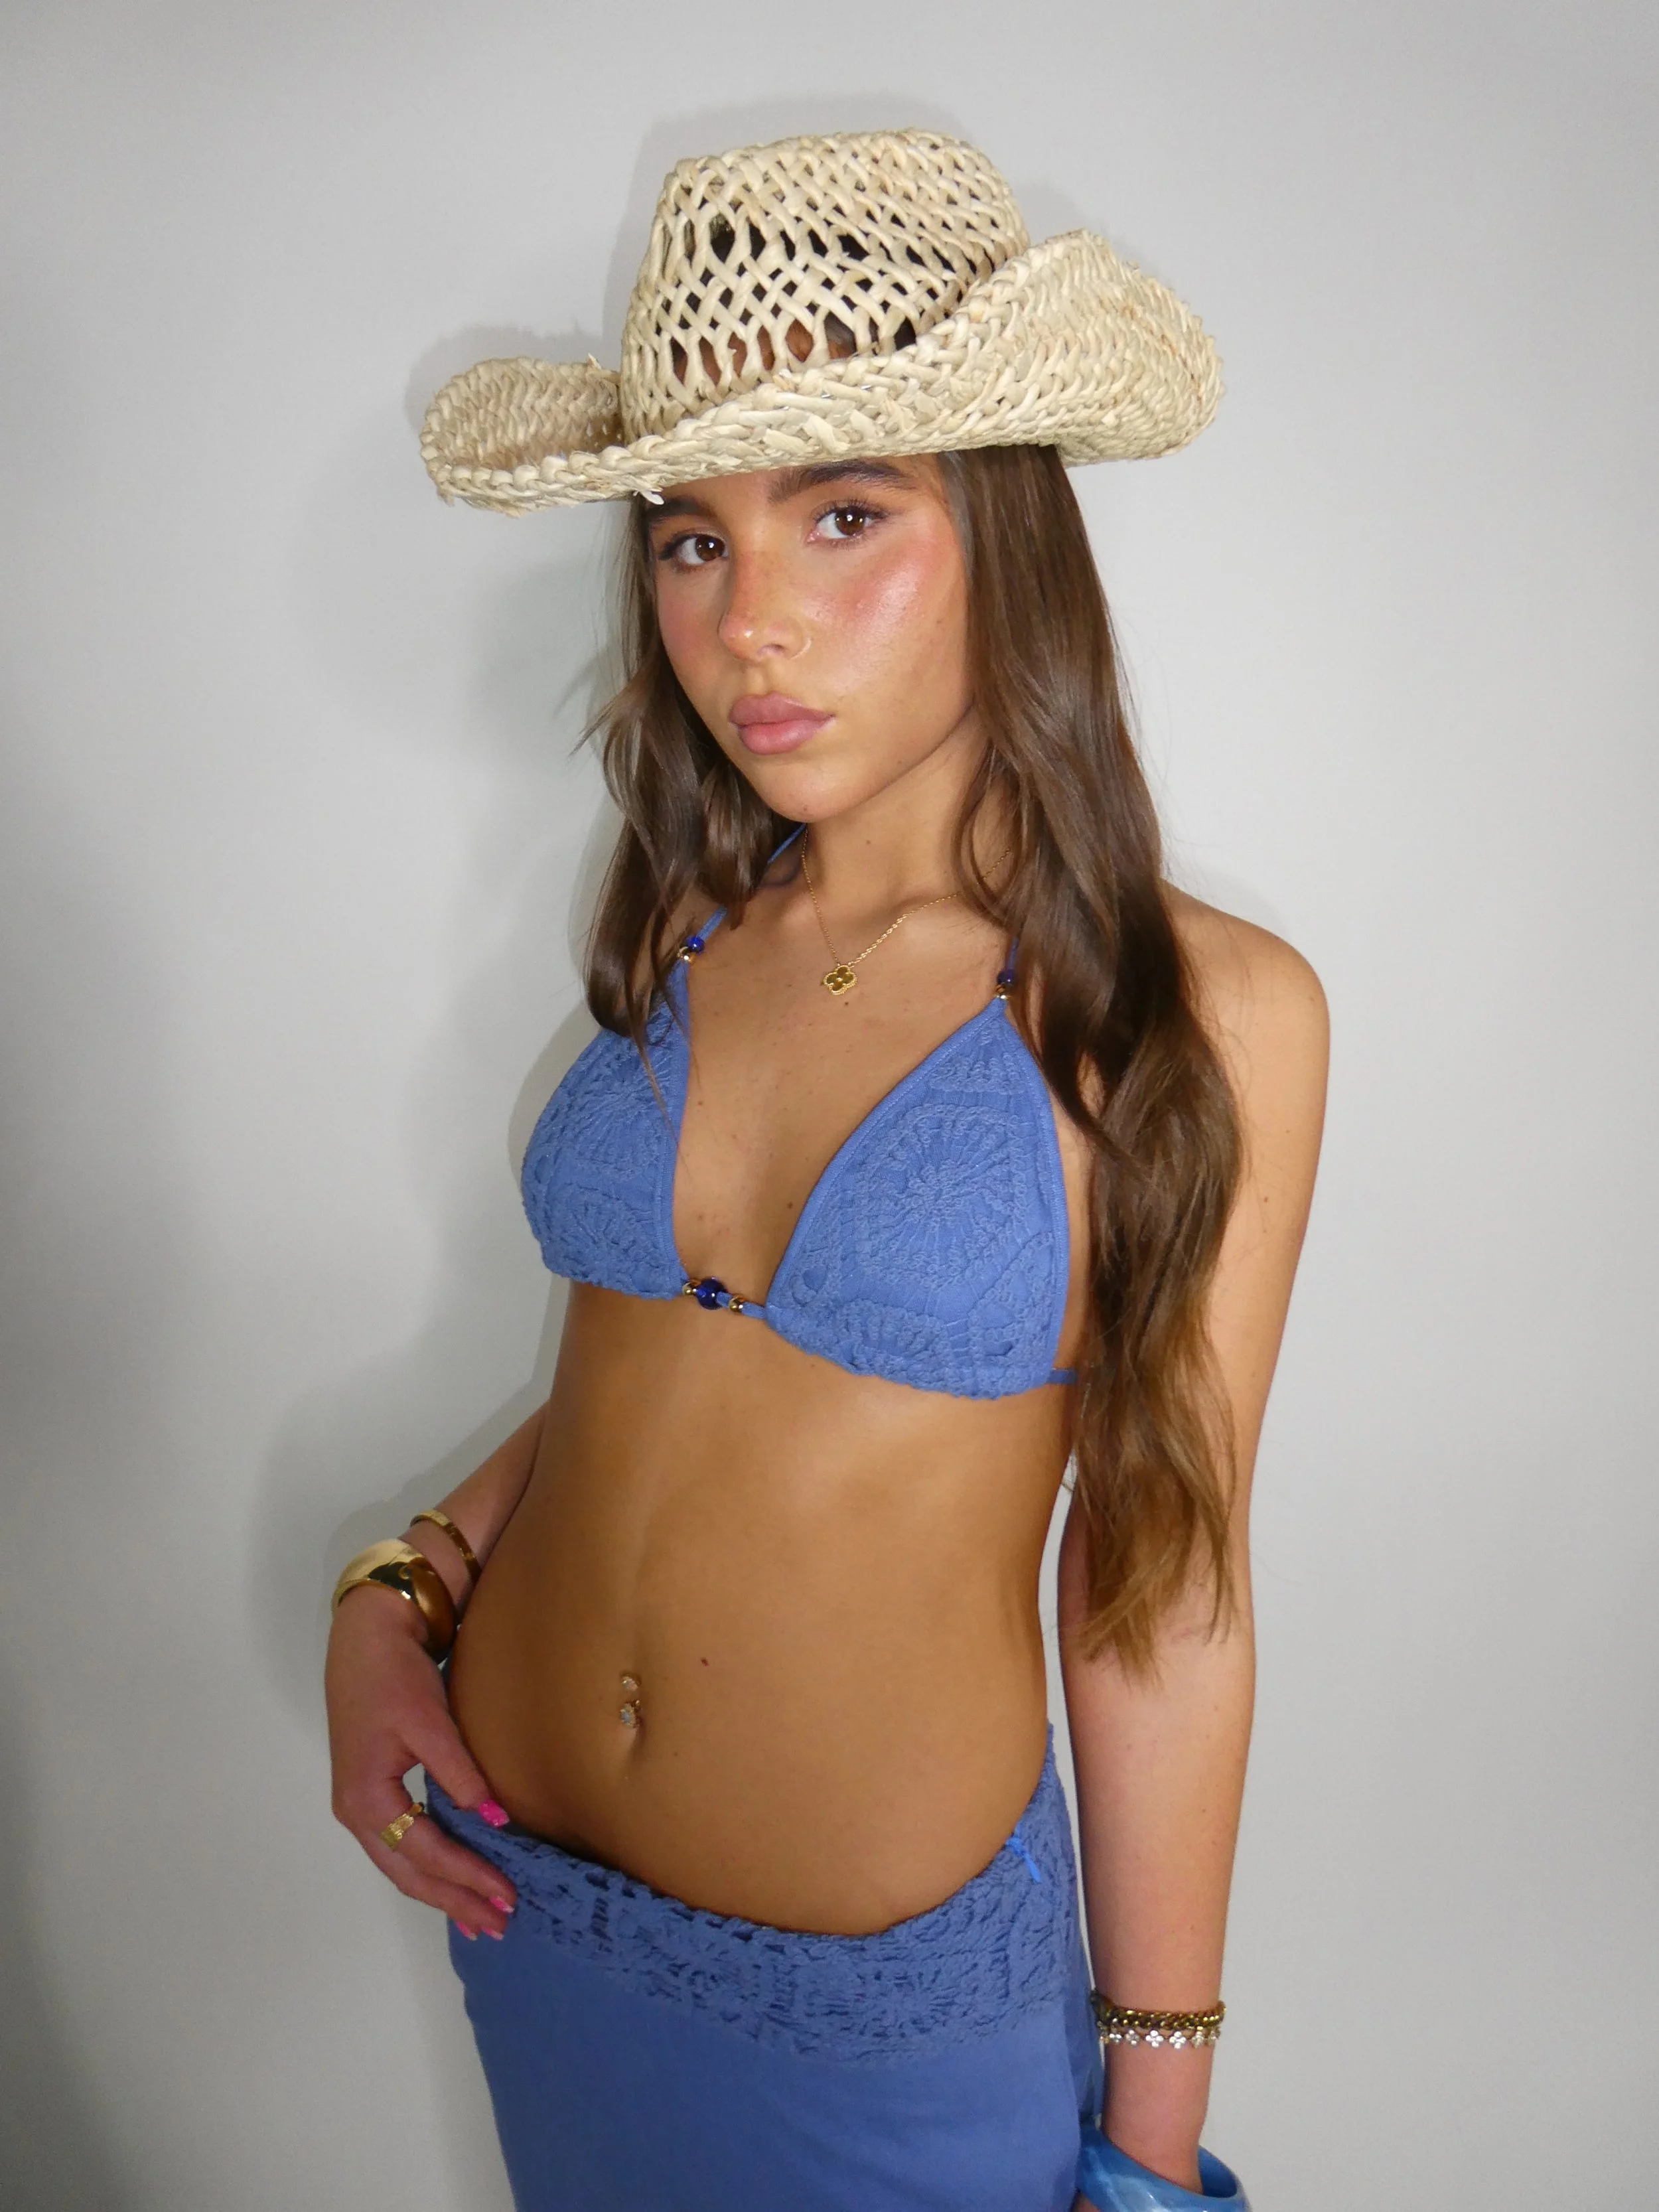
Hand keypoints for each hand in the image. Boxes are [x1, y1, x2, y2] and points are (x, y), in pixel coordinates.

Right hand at [325, 1585, 516, 1939]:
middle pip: (408, 1873)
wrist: (366, 1635)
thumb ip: (460, 1773)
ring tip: (479, 1916)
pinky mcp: (373, 1791)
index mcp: (366, 1799)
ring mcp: (361, 1804)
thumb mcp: (428, 1722)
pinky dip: (429, 1865)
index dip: (465, 1877)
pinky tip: (453, 1876)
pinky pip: (402, 1843)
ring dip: (442, 1890)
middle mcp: (358, 1813)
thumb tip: (495, 1820)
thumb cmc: (394, 1675)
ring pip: (402, 1864)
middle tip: (497, 1925)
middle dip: (453, 1900)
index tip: (505, 1896)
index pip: (423, 1854)